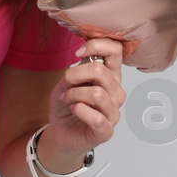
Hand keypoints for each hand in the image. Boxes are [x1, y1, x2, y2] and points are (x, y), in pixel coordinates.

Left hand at [42, 37, 126, 163]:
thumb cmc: (66, 104)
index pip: (116, 51)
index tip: (78, 52)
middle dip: (75, 75)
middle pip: (102, 72)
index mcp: (109, 77)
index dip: (97, 46)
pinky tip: (74, 109)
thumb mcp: (66, 82)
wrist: (60, 131)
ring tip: (66, 99)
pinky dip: (80, 111)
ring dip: (74, 94)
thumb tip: (83, 59)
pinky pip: (97, 118)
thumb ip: (76, 71)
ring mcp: (113, 112)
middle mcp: (115, 93)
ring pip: (97, 94)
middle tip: (66, 83)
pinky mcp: (106, 130)